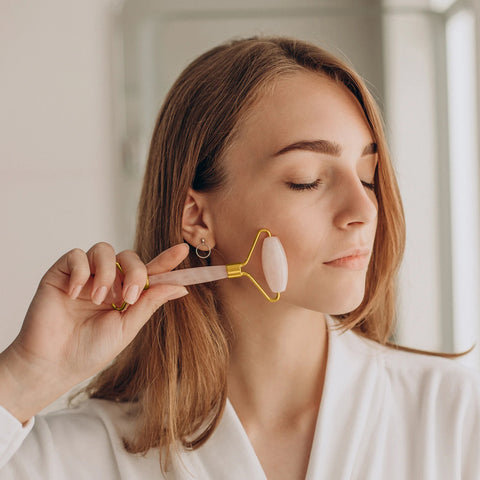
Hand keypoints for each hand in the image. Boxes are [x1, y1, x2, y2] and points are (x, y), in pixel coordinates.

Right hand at [0, 242, 188, 422]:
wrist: (53, 364)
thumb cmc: (90, 350)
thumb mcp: (127, 328)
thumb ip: (149, 303)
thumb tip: (180, 287)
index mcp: (126, 294)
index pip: (149, 271)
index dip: (166, 260)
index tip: (183, 250)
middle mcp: (108, 281)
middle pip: (129, 257)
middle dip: (136, 272)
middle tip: (128, 298)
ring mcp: (85, 276)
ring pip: (104, 250)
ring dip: (108, 273)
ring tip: (100, 299)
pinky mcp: (61, 274)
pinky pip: (76, 255)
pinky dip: (80, 272)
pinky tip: (75, 294)